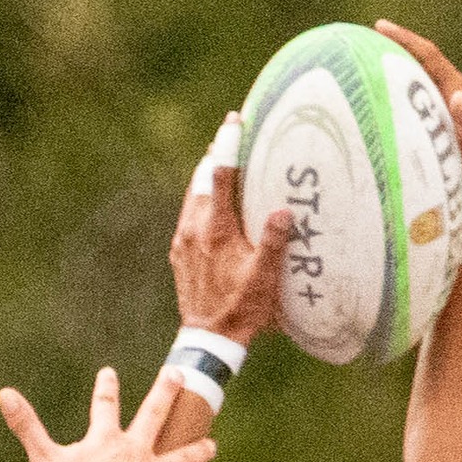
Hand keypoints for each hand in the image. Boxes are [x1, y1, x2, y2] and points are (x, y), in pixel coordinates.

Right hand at [0, 366, 214, 461]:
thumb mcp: (45, 460)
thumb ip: (27, 426)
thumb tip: (3, 393)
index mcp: (107, 439)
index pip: (105, 405)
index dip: (106, 388)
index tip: (109, 373)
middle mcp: (136, 451)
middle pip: (155, 414)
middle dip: (165, 392)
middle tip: (177, 374)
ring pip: (182, 457)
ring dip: (198, 450)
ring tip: (212, 446)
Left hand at [170, 113, 292, 345]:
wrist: (208, 340)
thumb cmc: (241, 310)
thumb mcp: (265, 278)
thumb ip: (274, 242)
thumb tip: (283, 210)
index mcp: (216, 230)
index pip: (221, 175)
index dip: (228, 145)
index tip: (234, 121)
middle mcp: (194, 229)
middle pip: (202, 179)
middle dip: (216, 156)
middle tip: (228, 135)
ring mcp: (182, 241)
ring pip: (192, 196)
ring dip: (206, 177)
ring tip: (218, 161)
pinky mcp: (178, 254)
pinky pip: (187, 216)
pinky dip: (198, 201)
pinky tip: (208, 203)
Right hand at [375, 22, 461, 214]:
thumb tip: (458, 98)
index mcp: (458, 92)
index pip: (429, 57)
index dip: (406, 39)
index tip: (380, 27)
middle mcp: (443, 97)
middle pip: (413, 65)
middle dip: (389, 50)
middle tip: (358, 42)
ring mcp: (433, 115)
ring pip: (405, 87)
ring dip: (383, 76)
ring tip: (354, 70)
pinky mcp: (425, 132)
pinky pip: (401, 111)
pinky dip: (384, 104)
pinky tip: (365, 109)